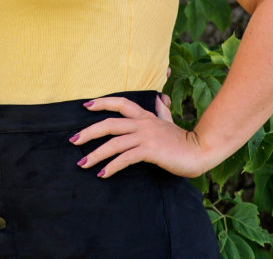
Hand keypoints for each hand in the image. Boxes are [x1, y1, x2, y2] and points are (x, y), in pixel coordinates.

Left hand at [68, 95, 212, 178]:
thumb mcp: (169, 122)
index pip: (120, 103)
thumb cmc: (184, 140)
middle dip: (88, 132)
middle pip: (109, 124)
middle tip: (73, 140)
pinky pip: (125, 158)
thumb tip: (159, 99)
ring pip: (114, 143)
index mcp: (145, 116)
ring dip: (96, 154)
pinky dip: (112, 166)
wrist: (200, 150)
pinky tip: (103, 173)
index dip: (102, 102)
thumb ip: (162, 112)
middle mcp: (142, 123)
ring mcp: (145, 136)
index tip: (85, 106)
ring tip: (83, 164)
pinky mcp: (150, 151)